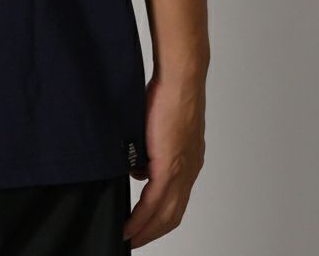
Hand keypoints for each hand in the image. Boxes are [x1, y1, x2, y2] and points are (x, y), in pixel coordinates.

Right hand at [124, 73, 205, 247]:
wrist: (180, 79)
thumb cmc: (168, 92)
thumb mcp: (158, 127)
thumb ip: (151, 151)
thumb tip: (139, 170)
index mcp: (189, 161)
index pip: (176, 200)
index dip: (160, 218)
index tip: (144, 228)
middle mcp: (189, 170)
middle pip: (173, 214)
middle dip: (153, 232)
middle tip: (133, 241)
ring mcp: (182, 169)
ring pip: (165, 213)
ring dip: (146, 230)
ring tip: (129, 238)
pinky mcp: (170, 164)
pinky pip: (154, 200)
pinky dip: (142, 217)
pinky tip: (129, 225)